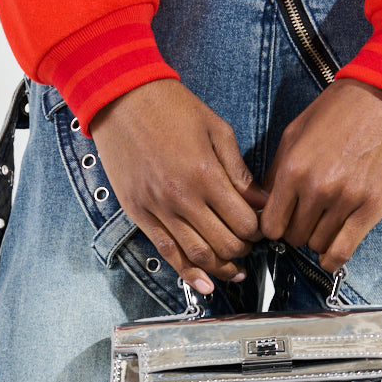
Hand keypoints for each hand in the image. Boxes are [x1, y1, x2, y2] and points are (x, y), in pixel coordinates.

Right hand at [90, 80, 265, 292]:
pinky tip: (205, 284)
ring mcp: (159, 209)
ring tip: (235, 270)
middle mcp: (182, 198)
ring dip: (221, 268)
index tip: (261, 228)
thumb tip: (259, 201)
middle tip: (250, 246)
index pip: (244, 222)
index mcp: (206, 174)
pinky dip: (188, 273)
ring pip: (198, 255)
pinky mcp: (140, 214)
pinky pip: (167, 252)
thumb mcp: (217, 129)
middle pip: (225, 244)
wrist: (120, 97)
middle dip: (244, 250)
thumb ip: (239, 171)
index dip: (259, 231)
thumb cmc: (169, 106)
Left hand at [259, 79, 381, 272]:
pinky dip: (334, 258)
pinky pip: (343, 251)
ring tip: (325, 220)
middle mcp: (318, 188)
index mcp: (294, 169)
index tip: (282, 221)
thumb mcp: (295, 133)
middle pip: (294, 238)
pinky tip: (332, 252)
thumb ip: (277, 172)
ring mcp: (346, 200)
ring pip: (318, 245)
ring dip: (318, 238)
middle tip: (307, 217)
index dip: (274, 226)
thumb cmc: (339, 111)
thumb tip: (265, 205)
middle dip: (297, 230)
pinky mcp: (371, 208)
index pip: (270, 225)